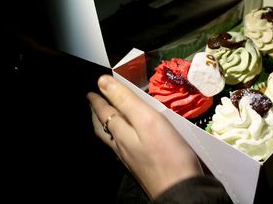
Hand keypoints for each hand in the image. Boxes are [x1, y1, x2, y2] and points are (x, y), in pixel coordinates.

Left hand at [87, 75, 203, 198]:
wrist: (181, 190)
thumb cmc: (167, 153)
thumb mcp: (146, 119)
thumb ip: (125, 101)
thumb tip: (103, 82)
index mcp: (121, 133)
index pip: (104, 112)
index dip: (98, 100)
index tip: (91, 91)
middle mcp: (122, 146)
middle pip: (103, 128)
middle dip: (97, 113)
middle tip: (94, 102)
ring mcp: (131, 158)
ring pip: (111, 138)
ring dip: (105, 125)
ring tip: (105, 117)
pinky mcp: (142, 166)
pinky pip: (123, 147)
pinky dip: (118, 136)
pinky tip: (127, 138)